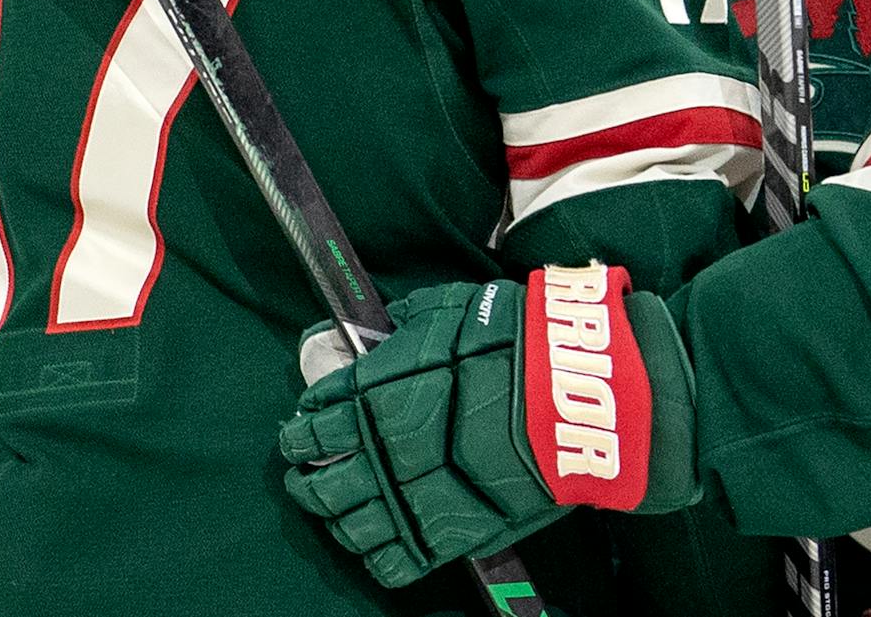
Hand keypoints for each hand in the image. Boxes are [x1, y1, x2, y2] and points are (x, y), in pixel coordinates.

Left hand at [280, 268, 698, 588]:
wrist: (568, 392)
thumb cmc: (513, 341)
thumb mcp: (449, 308)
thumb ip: (408, 324)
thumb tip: (390, 327)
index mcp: (369, 393)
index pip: (312, 421)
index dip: (302, 428)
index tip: (302, 430)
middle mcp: (377, 450)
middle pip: (317, 479)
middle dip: (305, 478)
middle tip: (305, 476)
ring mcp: (408, 498)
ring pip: (347, 525)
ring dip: (334, 519)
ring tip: (336, 513)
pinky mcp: (444, 535)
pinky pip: (391, 562)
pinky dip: (378, 557)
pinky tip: (379, 545)